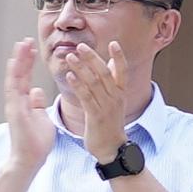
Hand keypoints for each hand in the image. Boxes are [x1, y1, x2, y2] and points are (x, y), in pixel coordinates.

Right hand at [2, 32, 65, 170]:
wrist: (29, 159)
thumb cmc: (36, 141)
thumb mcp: (41, 117)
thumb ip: (37, 103)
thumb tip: (36, 90)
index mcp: (24, 101)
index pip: (25, 77)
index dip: (27, 62)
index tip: (31, 48)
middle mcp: (16, 100)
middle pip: (18, 74)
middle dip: (22, 56)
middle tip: (26, 39)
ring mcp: (14, 105)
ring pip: (14, 78)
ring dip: (17, 61)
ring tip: (21, 44)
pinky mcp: (14, 110)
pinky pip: (13, 89)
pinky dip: (13, 75)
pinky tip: (15, 63)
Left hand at [51, 26, 131, 163]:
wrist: (111, 148)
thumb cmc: (110, 123)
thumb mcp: (115, 101)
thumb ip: (113, 82)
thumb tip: (111, 63)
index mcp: (121, 93)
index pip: (123, 71)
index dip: (119, 56)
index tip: (113, 43)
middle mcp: (115, 97)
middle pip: (105, 73)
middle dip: (92, 58)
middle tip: (80, 46)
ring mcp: (106, 107)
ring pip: (93, 83)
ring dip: (81, 68)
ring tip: (70, 57)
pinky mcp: (96, 116)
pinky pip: (86, 97)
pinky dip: (78, 85)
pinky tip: (69, 76)